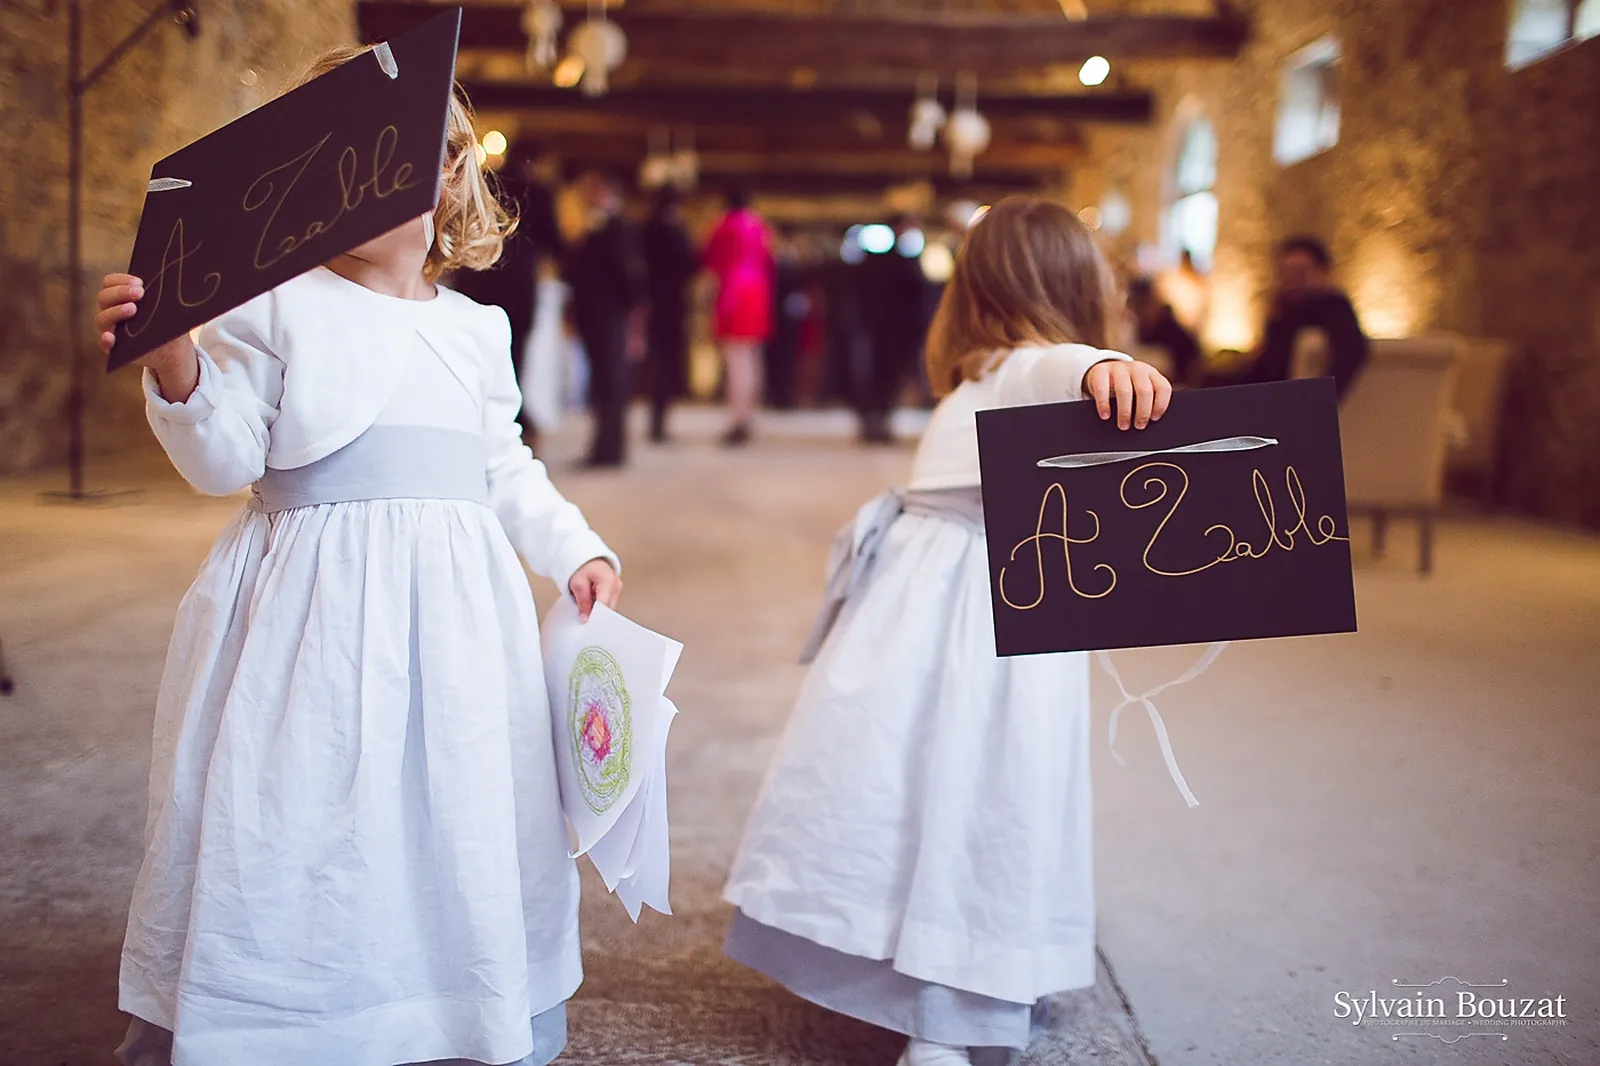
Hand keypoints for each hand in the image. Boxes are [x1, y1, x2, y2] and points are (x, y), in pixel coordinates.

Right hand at [95, 273, 197, 397]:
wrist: (174, 348)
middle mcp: (111, 311)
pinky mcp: (114, 348)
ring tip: (134, 309)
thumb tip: (183, 277)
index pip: (110, 282)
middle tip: (140, 293)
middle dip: (120, 292)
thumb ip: (167, 292)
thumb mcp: (168, 306)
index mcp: (121, 297)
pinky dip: (105, 340)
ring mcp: (111, 329)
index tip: (140, 282)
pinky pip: (104, 344)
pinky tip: (111, 337)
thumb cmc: (168, 322)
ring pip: (101, 318)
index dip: (121, 280)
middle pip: (104, 297)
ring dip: (115, 311)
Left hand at [569, 558, 621, 621]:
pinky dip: (600, 606)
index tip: (586, 621)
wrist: (586, 559)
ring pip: (609, 608)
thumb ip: (582, 601)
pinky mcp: (615, 591)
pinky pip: (608, 604)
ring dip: (598, 609)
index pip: (604, 605)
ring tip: (586, 604)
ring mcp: (617, 588)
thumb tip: (585, 617)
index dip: (594, 615)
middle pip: (608, 608)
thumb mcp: (578, 583)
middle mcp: (616, 585)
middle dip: (596, 614)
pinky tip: (592, 603)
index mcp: (608, 581)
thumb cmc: (582, 566)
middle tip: (584, 615)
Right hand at [1083, 359, 1171, 430]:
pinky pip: (1103, 389)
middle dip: (1143, 412)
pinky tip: (1105, 415)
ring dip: (1125, 412)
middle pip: (1144, 391)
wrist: (1102, 371)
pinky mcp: (1100, 371)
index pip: (1162, 387)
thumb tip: (1147, 423)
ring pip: (1125, 391)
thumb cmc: (1126, 387)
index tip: (1154, 418)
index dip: (1161, 404)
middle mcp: (1137, 368)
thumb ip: (1147, 400)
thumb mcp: (1139, 389)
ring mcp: (1118, 368)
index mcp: (1151, 373)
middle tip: (1139, 426)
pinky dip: (1104, 405)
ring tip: (1123, 426)